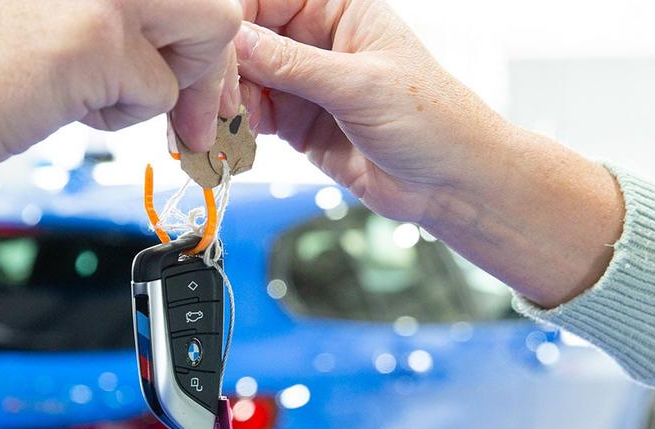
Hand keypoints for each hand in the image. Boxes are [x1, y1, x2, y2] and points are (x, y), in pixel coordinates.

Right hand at [0, 0, 241, 173]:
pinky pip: (159, 92)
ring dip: (176, 82)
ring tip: (109, 99)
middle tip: (189, 113)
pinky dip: (122, 117)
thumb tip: (183, 53)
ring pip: (212, 29)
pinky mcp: (98, 37)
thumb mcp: (55, 10)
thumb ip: (116, 15)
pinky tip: (65, 106)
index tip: (192, 78)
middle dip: (211, 62)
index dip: (199, 34)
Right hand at [235, 0, 624, 306]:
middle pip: (245, 39)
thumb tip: (237, 41)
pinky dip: (233, 130)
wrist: (452, 185)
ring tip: (207, 127)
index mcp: (338, 7)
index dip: (233, 19)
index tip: (212, 45)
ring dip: (220, 103)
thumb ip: (294, 64)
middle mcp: (316, 39)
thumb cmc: (434, 122)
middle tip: (202, 97)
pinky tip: (224, 142)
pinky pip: (250, 118)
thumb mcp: (360, 86)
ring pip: (242, 81)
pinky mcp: (296, 122)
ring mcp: (304, 82)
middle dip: (220, 67)